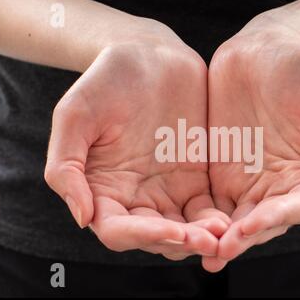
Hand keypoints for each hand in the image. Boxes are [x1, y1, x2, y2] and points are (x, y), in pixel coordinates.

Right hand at [44, 20, 229, 260]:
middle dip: (181, 243)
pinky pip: (207, 209)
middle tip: (208, 241)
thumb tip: (83, 218)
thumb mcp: (75, 116)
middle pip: (156, 238)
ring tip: (223, 234)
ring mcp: (168, 190)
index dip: (143, 237)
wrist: (149, 56)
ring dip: (203, 238)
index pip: (118, 231)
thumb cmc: (105, 81)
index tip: (172, 232)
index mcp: (103, 190)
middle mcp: (136, 197)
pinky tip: (232, 219)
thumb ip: (67, 167)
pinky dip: (218, 219)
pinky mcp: (195, 179)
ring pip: (185, 230)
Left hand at [204, 13, 299, 271]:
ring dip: (215, 235)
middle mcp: (278, 188)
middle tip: (216, 252)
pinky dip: (198, 215)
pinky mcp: (220, 171)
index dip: (272, 222)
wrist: (267, 49)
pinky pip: (209, 198)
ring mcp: (247, 181)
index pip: (293, 211)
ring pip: (232, 218)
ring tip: (195, 247)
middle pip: (260, 223)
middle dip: (239, 238)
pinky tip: (182, 224)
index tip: (247, 228)